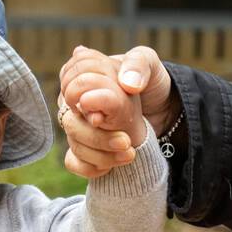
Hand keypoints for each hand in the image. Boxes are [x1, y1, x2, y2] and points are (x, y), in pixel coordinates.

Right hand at [59, 46, 173, 177]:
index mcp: (86, 76)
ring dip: (100, 153)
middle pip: (69, 121)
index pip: (69, 86)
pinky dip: (90, 167)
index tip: (109, 110)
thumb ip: (138, 64)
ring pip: (73, 143)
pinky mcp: (85, 147)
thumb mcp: (150, 63)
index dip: (85, 99)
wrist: (162, 110)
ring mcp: (80, 125)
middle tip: (126, 140)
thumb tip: (127, 83)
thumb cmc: (150, 82)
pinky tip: (110, 167)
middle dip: (97, 135)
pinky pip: (73, 161)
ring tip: (128, 152)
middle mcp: (78, 101)